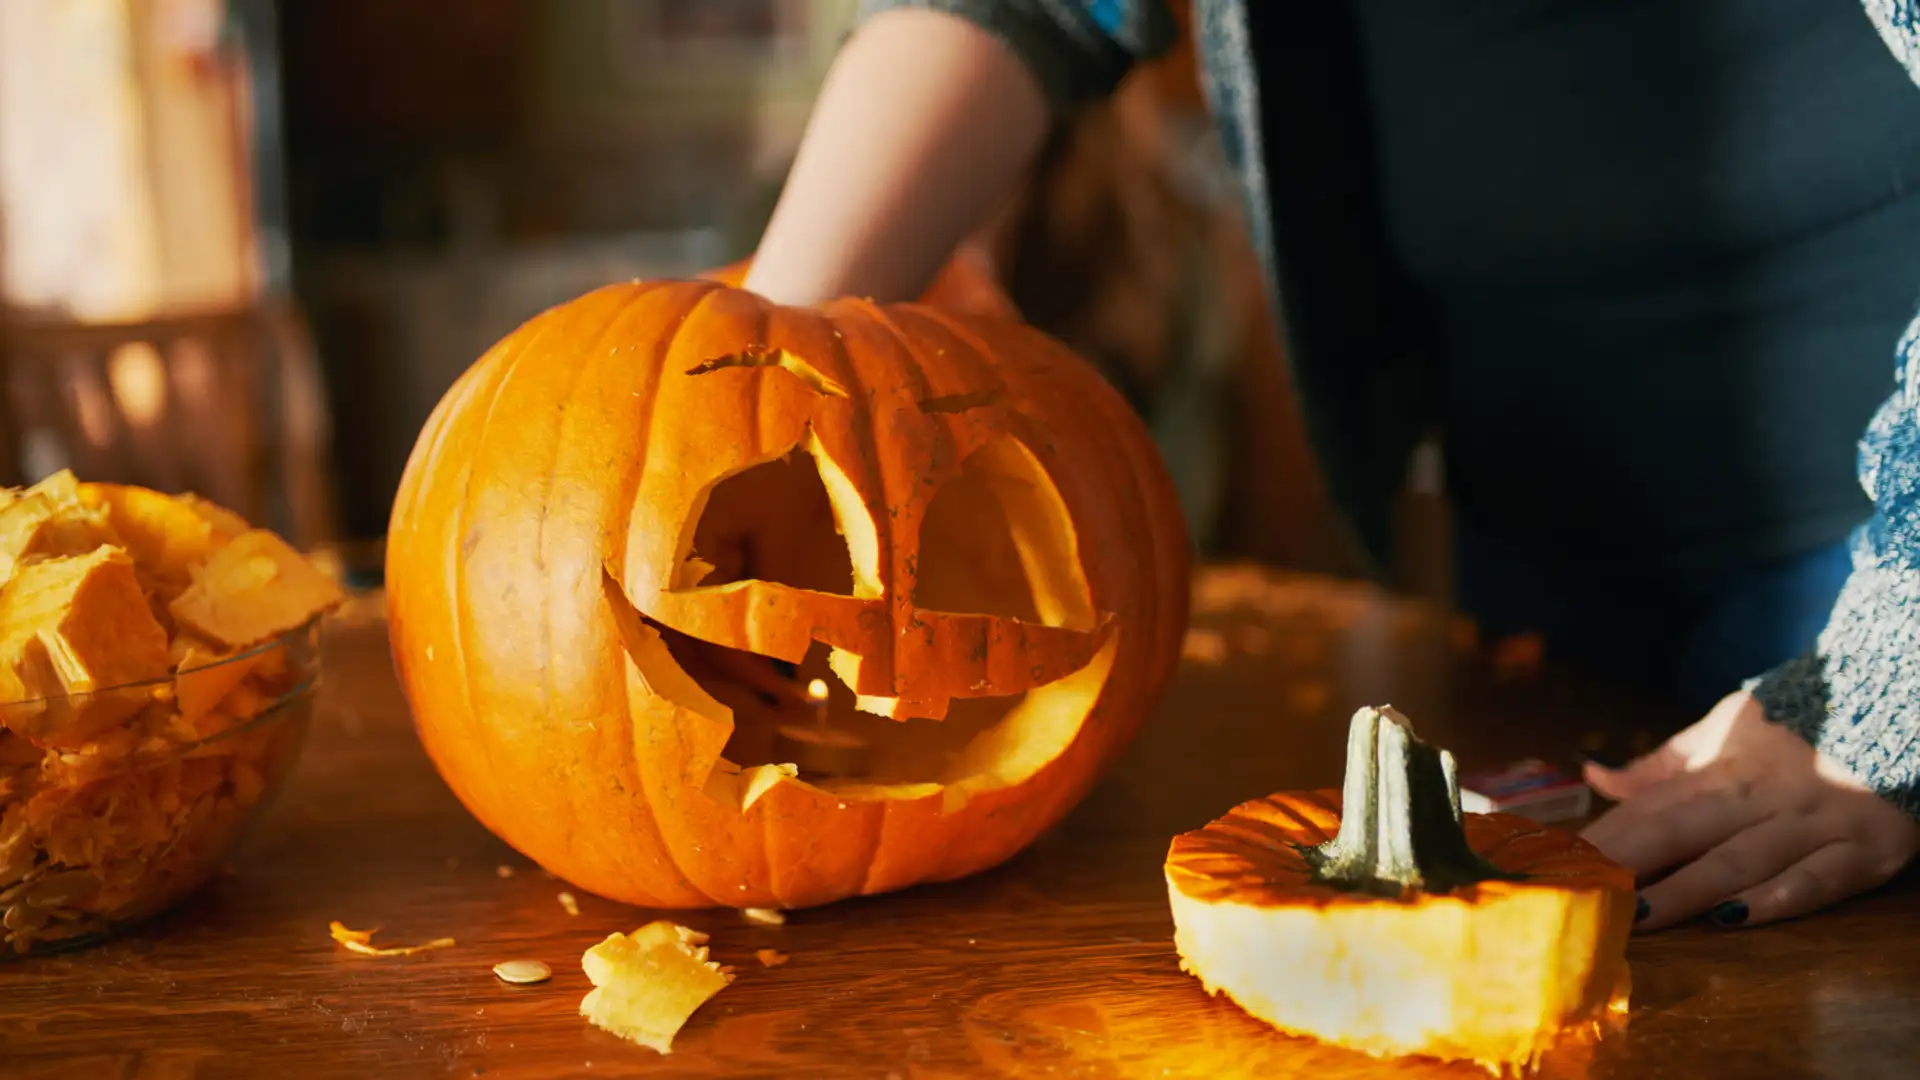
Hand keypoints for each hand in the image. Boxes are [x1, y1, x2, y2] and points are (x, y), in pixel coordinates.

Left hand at [1579, 691, 1919, 930]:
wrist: (1898, 703)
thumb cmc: (1799, 728)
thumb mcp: (1726, 730)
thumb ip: (1663, 763)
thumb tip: (1594, 775)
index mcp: (1723, 767)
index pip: (1650, 807)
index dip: (1604, 839)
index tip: (1558, 866)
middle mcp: (1762, 795)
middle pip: (1682, 830)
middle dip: (1628, 863)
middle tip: (1581, 895)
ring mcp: (1814, 823)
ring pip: (1741, 860)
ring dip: (1687, 890)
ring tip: (1637, 916)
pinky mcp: (1867, 851)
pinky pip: (1818, 880)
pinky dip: (1777, 899)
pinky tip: (1734, 918)